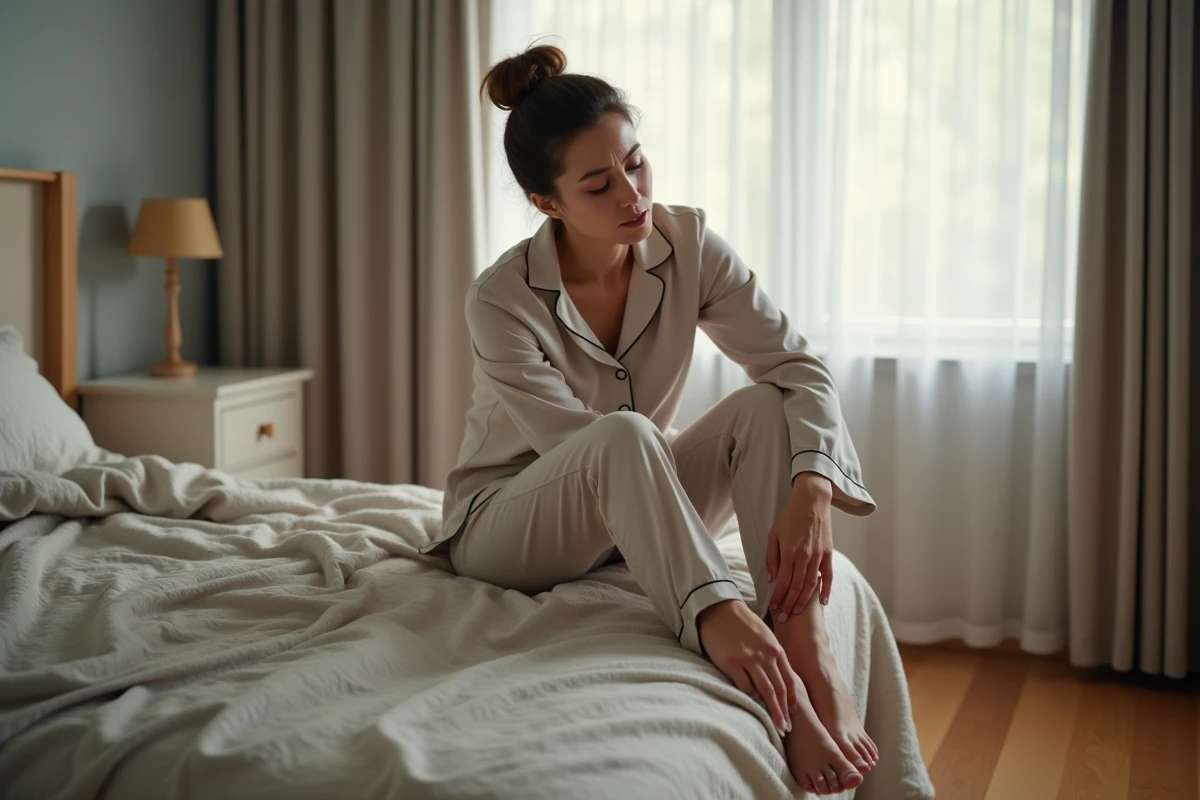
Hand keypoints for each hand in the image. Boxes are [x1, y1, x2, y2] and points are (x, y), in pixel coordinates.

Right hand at [698, 599, 799, 735]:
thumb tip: (780, 677)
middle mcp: (765, 656)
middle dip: (784, 711)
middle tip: (787, 728)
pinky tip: (752, 704)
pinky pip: (744, 685)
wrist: (719, 610)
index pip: (789, 679)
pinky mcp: (732, 663)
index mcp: (776, 649)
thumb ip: (773, 655)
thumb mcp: (765, 636)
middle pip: (779, 689)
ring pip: (765, 691)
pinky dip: (750, 696)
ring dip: (772, 710)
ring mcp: (749, 659)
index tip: (795, 713)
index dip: (793, 699)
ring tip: (776, 725)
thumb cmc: (743, 624)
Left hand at [766, 473, 833, 622]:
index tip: (774, 608)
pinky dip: (826, 590)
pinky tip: (823, 602)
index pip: (782, 582)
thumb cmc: (789, 516)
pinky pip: (828, 576)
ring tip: (797, 613)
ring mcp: (818, 556)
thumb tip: (772, 578)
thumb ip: (772, 557)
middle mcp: (805, 556)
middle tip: (784, 618)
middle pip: (796, 587)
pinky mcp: (828, 554)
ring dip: (804, 601)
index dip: (778, 597)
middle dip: (789, 605)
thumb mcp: (774, 534)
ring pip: (811, 585)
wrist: (811, 501)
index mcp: (789, 552)